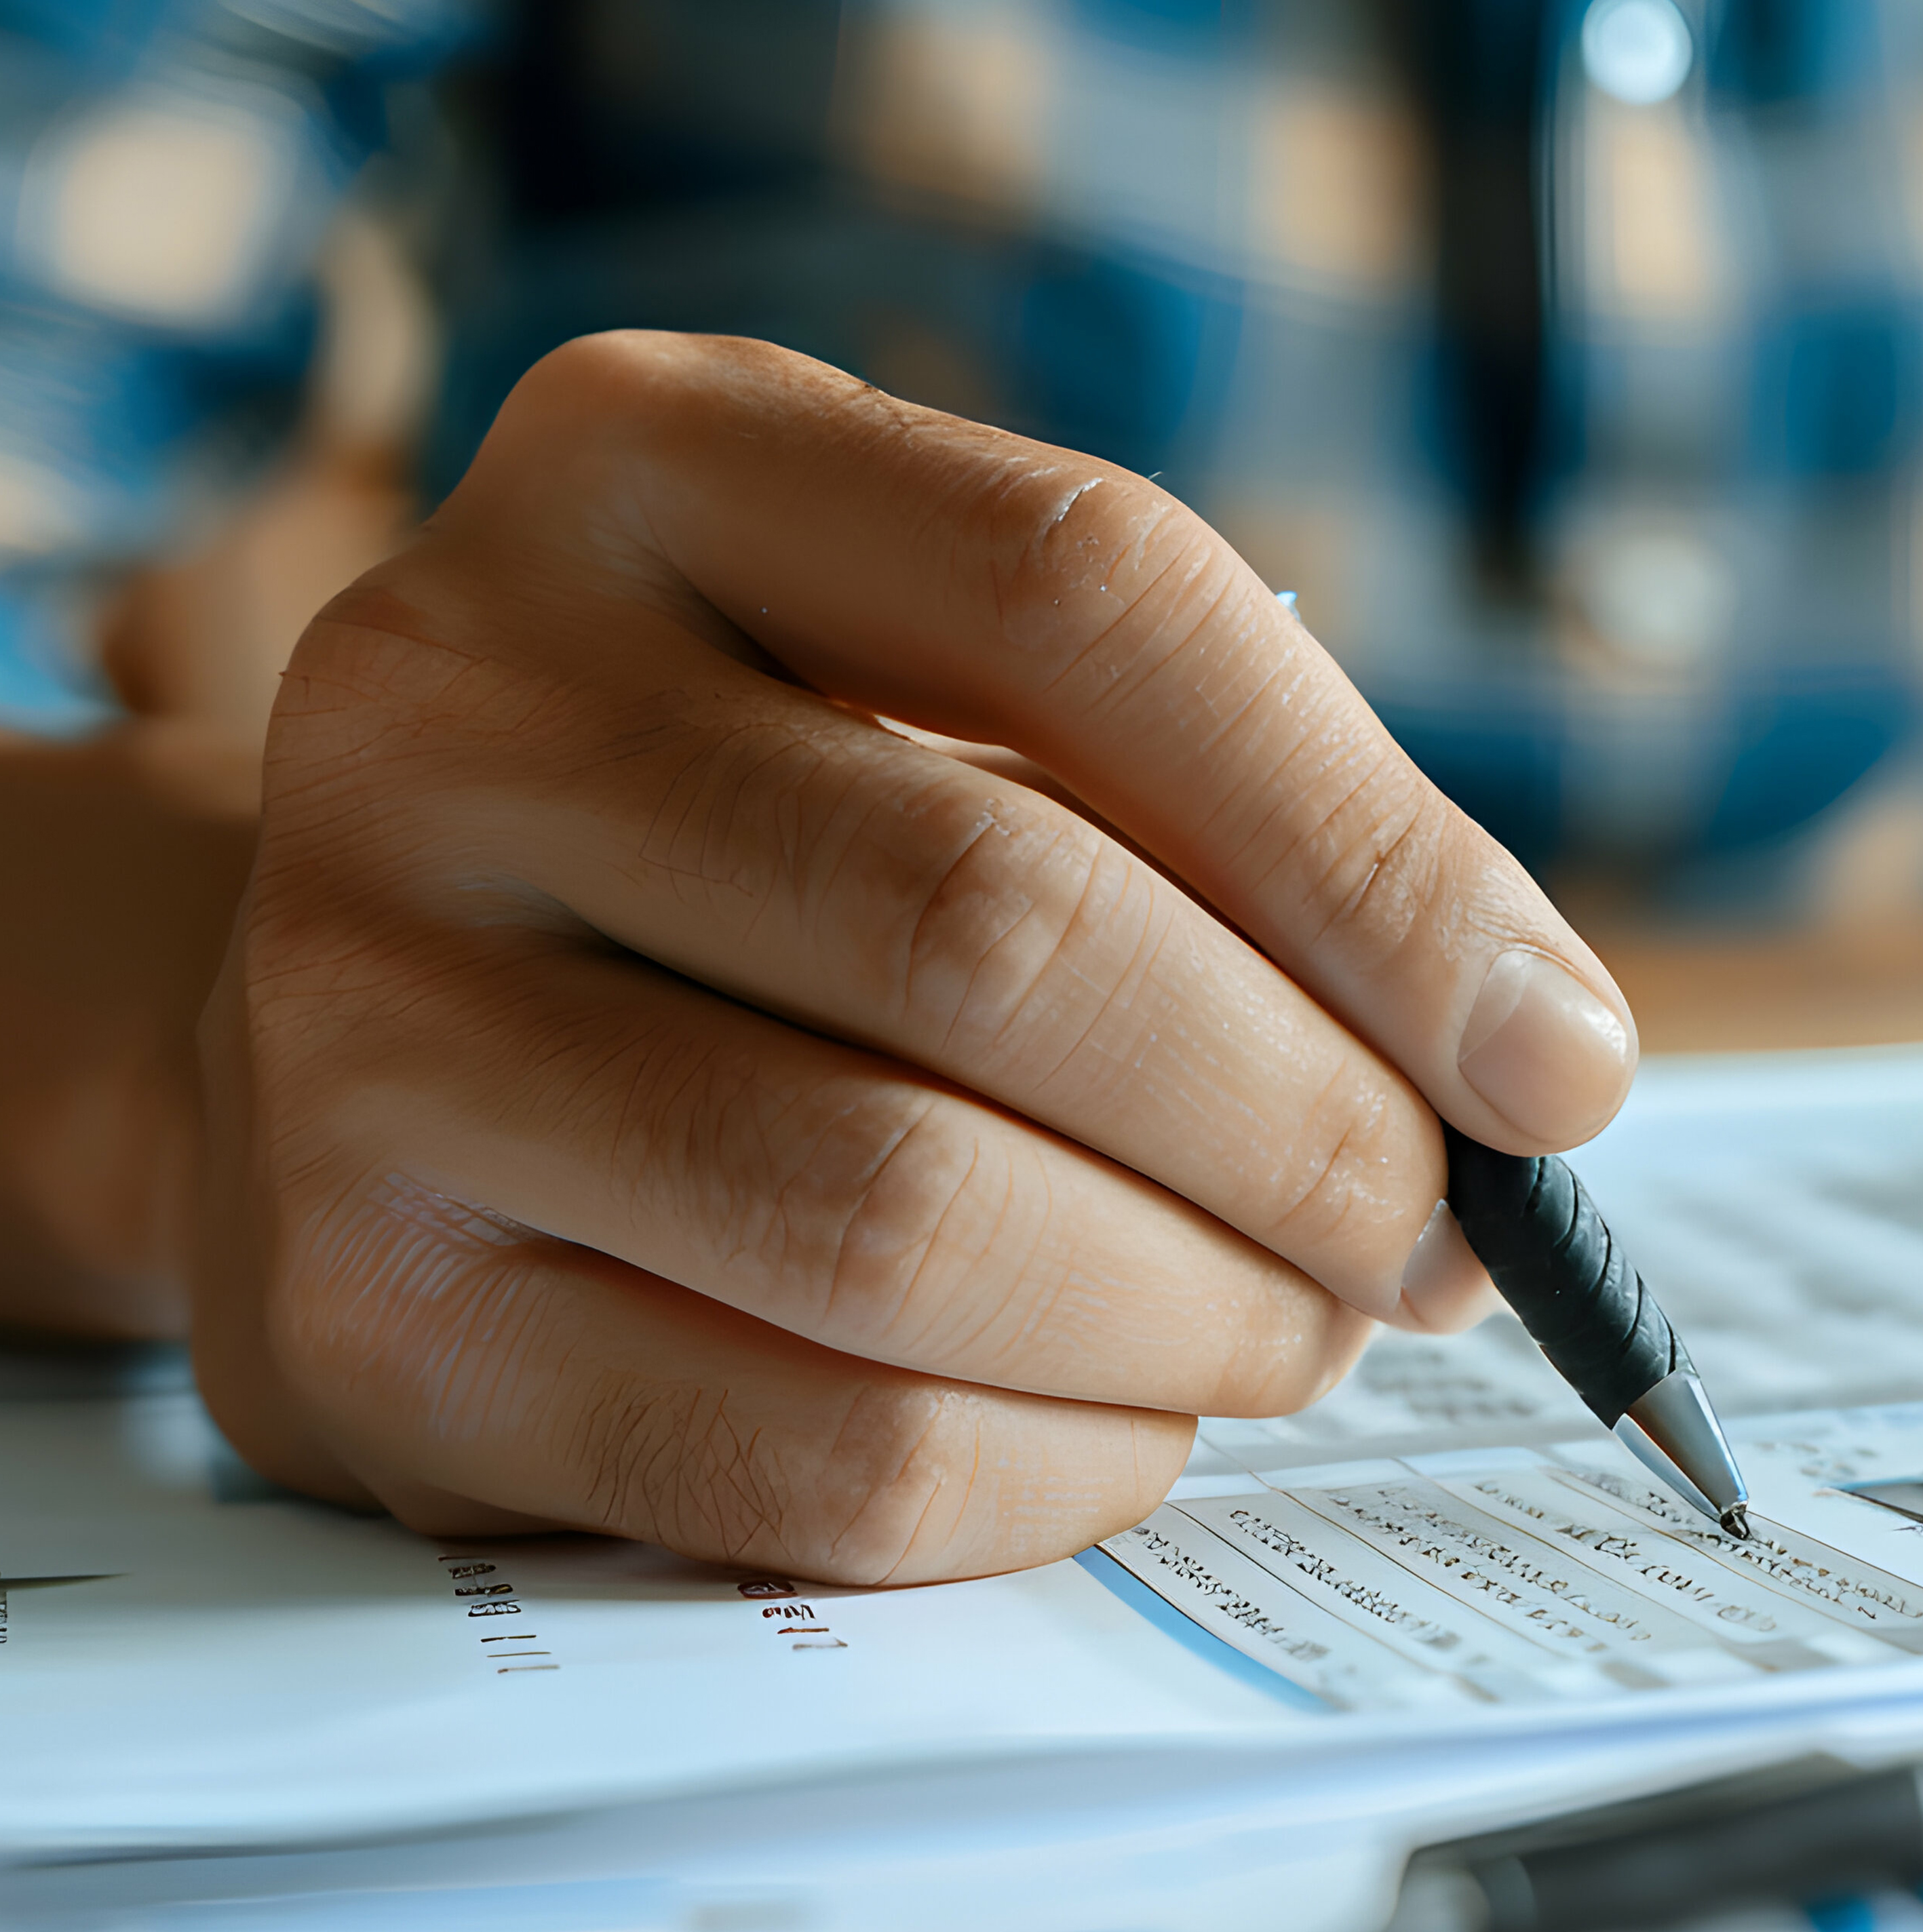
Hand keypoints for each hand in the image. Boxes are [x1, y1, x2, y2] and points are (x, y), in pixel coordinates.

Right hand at [192, 333, 1637, 1582]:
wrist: (388, 1016)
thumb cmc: (775, 852)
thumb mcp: (966, 714)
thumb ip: (1234, 829)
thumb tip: (1533, 1064)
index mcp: (650, 463)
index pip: (1093, 593)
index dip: (1378, 853)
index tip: (1555, 1059)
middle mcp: (451, 701)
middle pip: (1002, 926)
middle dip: (1307, 1126)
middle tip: (1432, 1236)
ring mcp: (360, 1012)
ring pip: (903, 1211)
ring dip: (1198, 1314)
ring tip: (1299, 1324)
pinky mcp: (358, 1314)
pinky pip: (815, 1447)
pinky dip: (1054, 1468)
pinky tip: (1125, 1422)